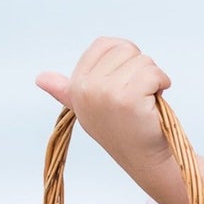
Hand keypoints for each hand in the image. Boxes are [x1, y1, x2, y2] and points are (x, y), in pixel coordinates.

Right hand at [35, 37, 173, 172]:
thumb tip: (41, 78)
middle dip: (141, 69)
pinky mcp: (128, 99)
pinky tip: (155, 103)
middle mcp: (86, 87)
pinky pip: (154, 74)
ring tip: (146, 101)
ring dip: (154, 79)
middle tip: (139, 95)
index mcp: (76, 84)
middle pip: (126, 49)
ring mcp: (106, 93)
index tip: (127, 81)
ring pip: (143, 61)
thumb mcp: (88, 107)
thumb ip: (67, 90)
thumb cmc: (122, 130)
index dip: (126, 58)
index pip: (105, 44)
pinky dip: (162, 84)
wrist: (143, 159)